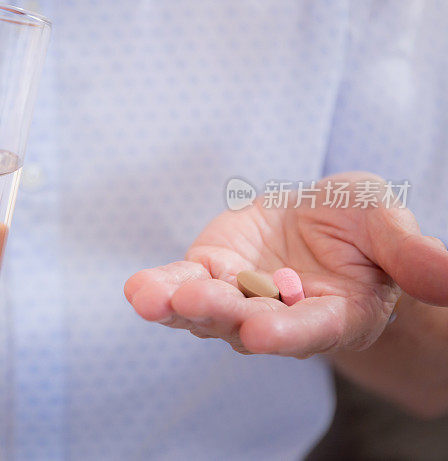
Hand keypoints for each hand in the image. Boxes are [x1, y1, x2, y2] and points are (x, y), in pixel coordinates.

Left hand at [125, 172, 447, 357]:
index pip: (310, 329)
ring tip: (149, 298)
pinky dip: (160, 288)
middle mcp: (281, 317)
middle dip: (221, 313)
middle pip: (248, 323)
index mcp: (333, 313)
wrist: (320, 219)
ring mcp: (239, 297)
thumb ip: (412, 254)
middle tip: (195, 302)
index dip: (287, 332)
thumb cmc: (360, 226)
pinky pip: (181, 283)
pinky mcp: (209, 271)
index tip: (263, 333)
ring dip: (178, 305)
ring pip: (207, 310)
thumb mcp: (387, 224)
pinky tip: (138, 290)